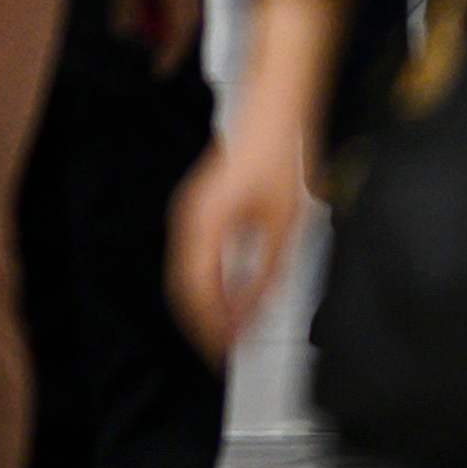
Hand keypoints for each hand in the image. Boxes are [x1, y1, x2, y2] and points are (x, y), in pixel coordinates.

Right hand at [171, 115, 315, 358]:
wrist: (271, 114)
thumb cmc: (277, 159)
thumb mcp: (283, 228)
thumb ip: (266, 275)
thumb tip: (252, 314)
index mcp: (203, 225)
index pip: (197, 291)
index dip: (210, 326)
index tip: (226, 353)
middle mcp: (187, 221)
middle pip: (183, 287)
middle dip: (202, 323)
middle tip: (223, 352)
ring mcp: (188, 217)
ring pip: (184, 276)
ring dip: (204, 307)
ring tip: (227, 333)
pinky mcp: (197, 214)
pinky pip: (192, 261)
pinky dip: (206, 287)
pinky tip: (227, 299)